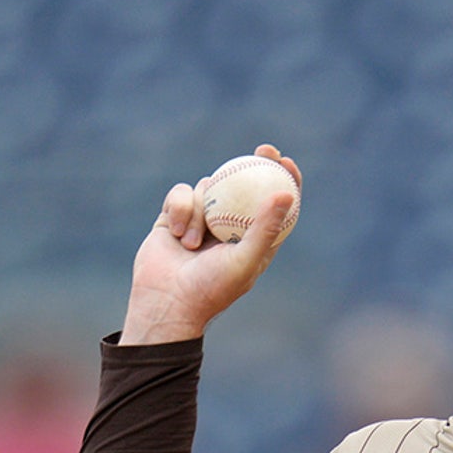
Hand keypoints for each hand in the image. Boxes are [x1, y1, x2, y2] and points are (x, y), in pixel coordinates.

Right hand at [120, 144, 302, 344]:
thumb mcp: (244, 259)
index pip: (274, 204)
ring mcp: (202, 219)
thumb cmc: (211, 288)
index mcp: (254, 238)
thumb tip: (286, 193)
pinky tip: (175, 234)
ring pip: (209, 187)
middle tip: (263, 150)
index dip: (284, 179)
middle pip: (245, 184)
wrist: (165, 302)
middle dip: (256, 162)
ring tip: (192, 243)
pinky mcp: (174, 216)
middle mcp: (230, 225)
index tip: (286, 162)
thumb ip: (265, 227)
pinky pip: (181, 193)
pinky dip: (179, 209)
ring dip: (200, 209)